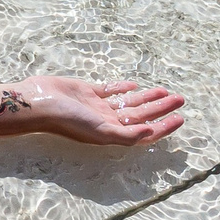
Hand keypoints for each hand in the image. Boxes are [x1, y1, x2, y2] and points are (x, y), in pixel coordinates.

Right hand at [0, 76, 185, 145]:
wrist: (39, 102)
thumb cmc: (67, 121)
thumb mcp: (100, 131)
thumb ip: (126, 135)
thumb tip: (150, 133)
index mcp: (112, 133)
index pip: (145, 132)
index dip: (164, 127)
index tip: (180, 118)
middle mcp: (107, 121)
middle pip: (141, 116)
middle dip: (161, 109)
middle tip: (180, 99)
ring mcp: (97, 107)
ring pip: (130, 103)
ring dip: (148, 97)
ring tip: (165, 91)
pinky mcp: (87, 92)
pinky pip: (110, 91)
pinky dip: (123, 88)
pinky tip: (134, 85)